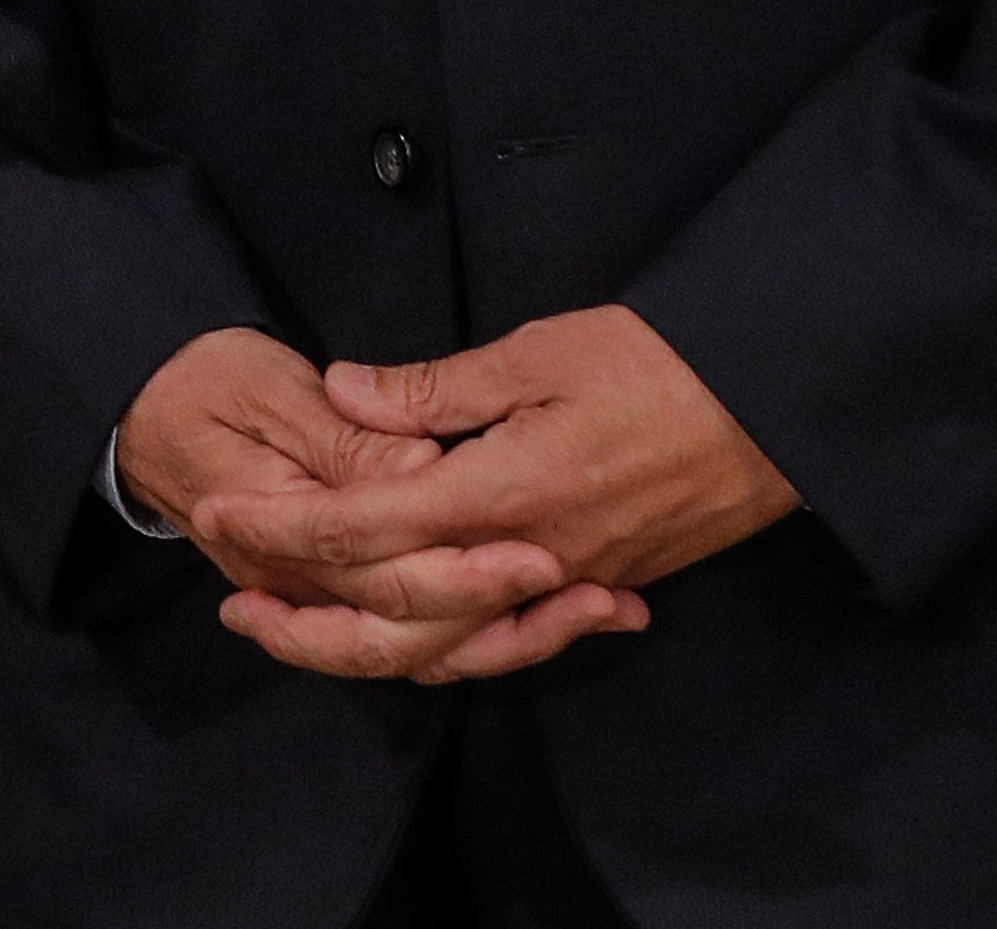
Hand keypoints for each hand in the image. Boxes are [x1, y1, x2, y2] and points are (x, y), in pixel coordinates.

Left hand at [194, 304, 791, 681]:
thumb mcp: (537, 353)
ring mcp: (567, 580)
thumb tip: (343, 392)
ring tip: (306, 622)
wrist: (779, 409)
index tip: (217, 513)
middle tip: (237, 604)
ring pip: (451, 642)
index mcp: (498, 494)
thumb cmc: (663, 363)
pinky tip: (417, 621)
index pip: (362, 528)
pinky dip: (454, 637)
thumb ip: (433, 389)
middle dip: (306, 620)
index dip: (281, 525)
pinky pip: (508, 634)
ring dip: (370, 638)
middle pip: (395, 620)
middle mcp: (526, 558)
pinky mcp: (600, 582)